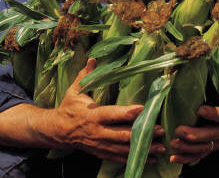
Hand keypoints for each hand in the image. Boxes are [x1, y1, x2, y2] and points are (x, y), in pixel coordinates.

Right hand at [51, 58, 165, 162]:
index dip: (127, 112)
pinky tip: (151, 159)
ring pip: (124, 149)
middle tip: (160, 130)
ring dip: (143, 149)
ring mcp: (101, 144)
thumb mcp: (74, 91)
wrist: (58, 131)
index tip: (143, 109)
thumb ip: (85, 76)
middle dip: (142, 133)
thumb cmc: (69, 108)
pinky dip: (136, 159)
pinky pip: (120, 158)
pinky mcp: (102, 152)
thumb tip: (93, 59)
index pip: (112, 114)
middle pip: (122, 135)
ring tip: (160, 147)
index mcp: (92, 115)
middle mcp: (98, 132)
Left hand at [169, 81, 218, 163]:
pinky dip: (187, 158)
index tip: (200, 109)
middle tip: (178, 130)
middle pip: (211, 135)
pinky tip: (173, 158)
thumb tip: (211, 51)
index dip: (213, 114)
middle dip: (195, 135)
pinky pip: (200, 156)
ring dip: (188, 148)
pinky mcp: (214, 146)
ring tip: (173, 144)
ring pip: (205, 148)